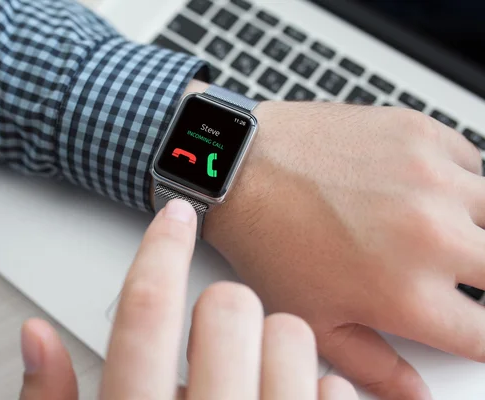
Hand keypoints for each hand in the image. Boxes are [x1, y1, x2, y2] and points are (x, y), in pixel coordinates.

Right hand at [18, 199, 356, 399]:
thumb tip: (34, 335)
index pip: (143, 312)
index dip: (158, 250)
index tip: (176, 215)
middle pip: (230, 307)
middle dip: (220, 312)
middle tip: (212, 339)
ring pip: (292, 334)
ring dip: (270, 345)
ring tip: (249, 380)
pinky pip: (334, 387)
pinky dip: (311, 389)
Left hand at [204, 99, 484, 399]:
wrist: (240, 169)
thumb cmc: (267, 240)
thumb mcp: (311, 320)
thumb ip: (372, 363)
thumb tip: (413, 393)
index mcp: (408, 295)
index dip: (479, 337)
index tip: (467, 325)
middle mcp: (432, 236)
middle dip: (481, 281)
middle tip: (447, 274)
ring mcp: (432, 179)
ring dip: (476, 229)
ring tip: (437, 231)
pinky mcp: (421, 134)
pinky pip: (472, 161)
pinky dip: (458, 181)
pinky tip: (423, 189)